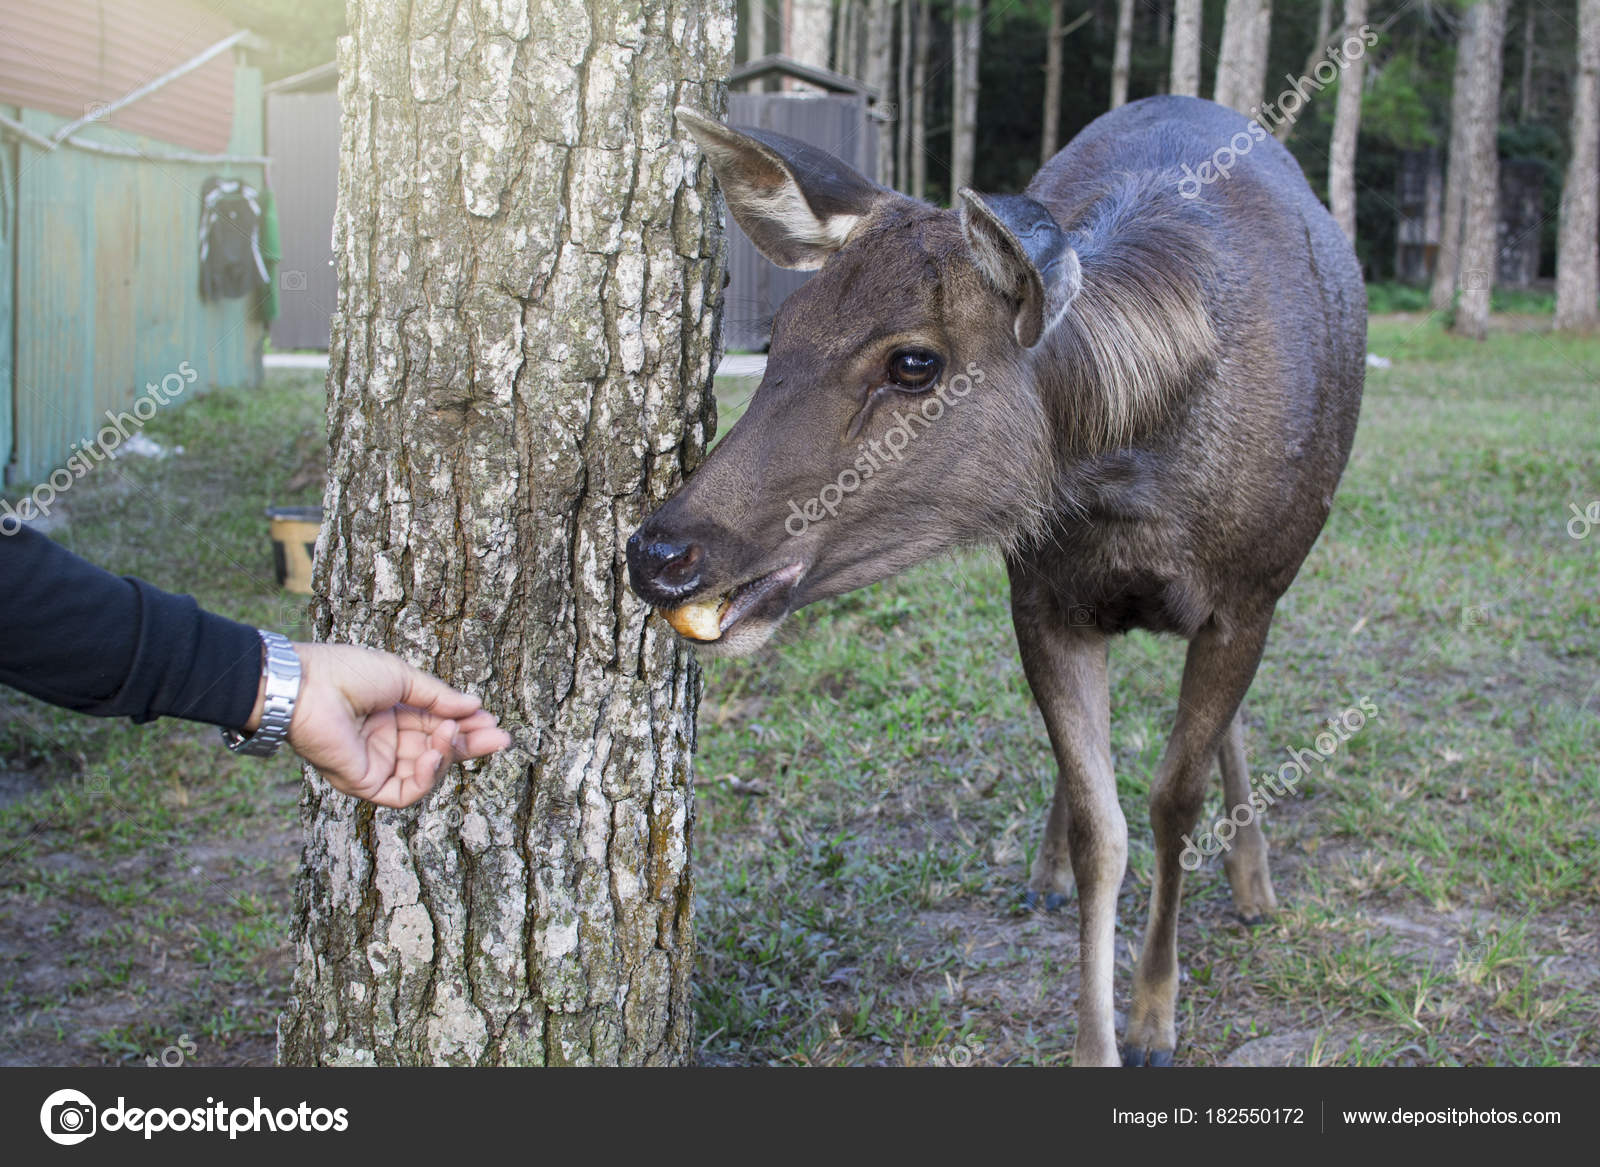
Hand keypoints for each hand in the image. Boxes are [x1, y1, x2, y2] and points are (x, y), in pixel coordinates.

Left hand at [253, 643, 512, 806]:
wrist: (307, 686)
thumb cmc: (346, 672)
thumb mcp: (402, 677)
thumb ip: (438, 697)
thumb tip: (474, 706)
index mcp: (392, 714)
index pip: (437, 726)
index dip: (465, 725)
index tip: (491, 720)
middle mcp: (386, 741)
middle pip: (437, 751)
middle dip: (469, 745)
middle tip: (500, 738)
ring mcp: (375, 763)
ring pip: (425, 772)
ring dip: (447, 755)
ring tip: (453, 733)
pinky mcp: (364, 783)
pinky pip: (403, 792)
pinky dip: (426, 778)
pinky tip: (434, 754)